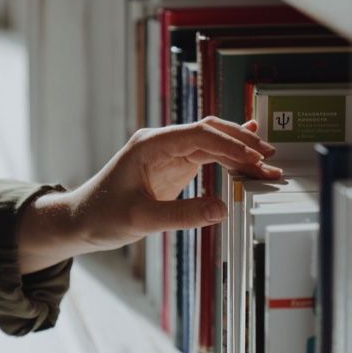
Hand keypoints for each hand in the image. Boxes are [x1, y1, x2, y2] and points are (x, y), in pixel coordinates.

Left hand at [18, 117, 280, 272]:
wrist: (82, 220)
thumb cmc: (103, 216)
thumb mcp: (142, 219)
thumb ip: (183, 215)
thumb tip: (222, 209)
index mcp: (151, 145)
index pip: (199, 135)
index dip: (229, 144)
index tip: (253, 158)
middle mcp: (162, 142)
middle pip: (210, 132)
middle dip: (241, 142)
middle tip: (269, 157)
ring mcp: (169, 152)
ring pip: (212, 142)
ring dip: (239, 151)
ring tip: (267, 163)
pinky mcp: (174, 166)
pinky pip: (207, 156)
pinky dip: (228, 158)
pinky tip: (248, 153)